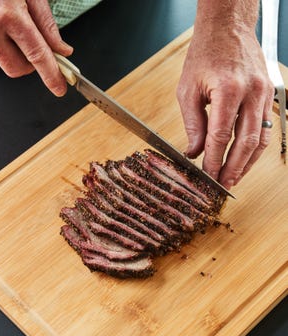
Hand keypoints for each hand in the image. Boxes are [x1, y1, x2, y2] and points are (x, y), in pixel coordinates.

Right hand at [0, 0, 72, 95]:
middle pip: (17, 69)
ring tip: (10, 25)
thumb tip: (62, 50)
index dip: (51, 75)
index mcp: (8, 14)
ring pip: (2, 62)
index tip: (59, 88)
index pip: (37, 55)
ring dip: (13, 53)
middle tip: (34, 47)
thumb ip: (47, 24)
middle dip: (30, 64)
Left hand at [177, 28, 273, 188]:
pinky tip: (245, 159)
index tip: (207, 175)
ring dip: (248, 163)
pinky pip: (266, 128)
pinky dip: (255, 148)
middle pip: (245, 142)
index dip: (214, 160)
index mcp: (228, 89)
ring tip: (235, 177)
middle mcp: (251, 92)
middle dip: (233, 168)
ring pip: (260, 139)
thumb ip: (192, 124)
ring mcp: (264, 94)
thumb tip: (193, 152)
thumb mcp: (188, 89)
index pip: (220, 136)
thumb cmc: (205, 55)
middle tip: (224, 184)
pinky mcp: (270, 95)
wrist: (228, 28)